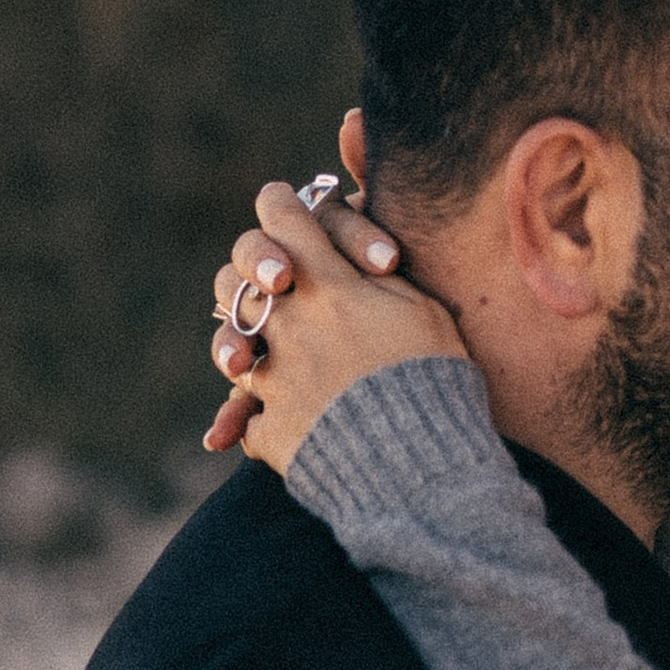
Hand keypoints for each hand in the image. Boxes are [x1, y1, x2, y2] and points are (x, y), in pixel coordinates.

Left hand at [204, 181, 463, 470]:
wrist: (422, 462)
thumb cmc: (435, 377)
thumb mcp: (423, 311)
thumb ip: (381, 280)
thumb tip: (358, 263)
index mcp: (329, 286)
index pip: (284, 216)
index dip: (280, 207)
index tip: (285, 210)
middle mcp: (290, 323)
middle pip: (240, 273)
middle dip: (254, 272)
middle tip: (281, 288)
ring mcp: (275, 377)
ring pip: (234, 344)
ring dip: (245, 348)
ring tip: (267, 366)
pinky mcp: (271, 429)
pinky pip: (249, 417)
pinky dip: (257, 421)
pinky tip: (280, 429)